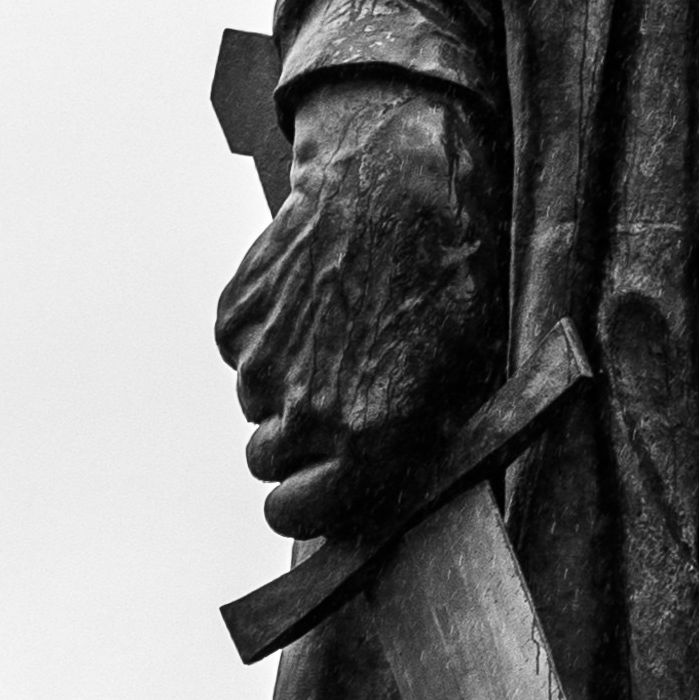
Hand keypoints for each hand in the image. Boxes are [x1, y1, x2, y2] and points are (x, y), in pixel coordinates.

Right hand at [212, 78, 503, 542]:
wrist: (401, 183)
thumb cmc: (449, 280)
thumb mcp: (462, 377)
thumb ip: (412, 448)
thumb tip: (380, 489)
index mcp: (366, 442)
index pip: (292, 516)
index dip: (301, 502)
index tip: (309, 485)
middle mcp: (306, 412)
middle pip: (265, 461)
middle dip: (292, 439)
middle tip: (333, 390)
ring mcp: (262, 362)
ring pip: (253, 400)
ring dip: (283, 377)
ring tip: (335, 322)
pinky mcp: (236, 316)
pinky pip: (238, 348)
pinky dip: (264, 331)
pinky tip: (310, 294)